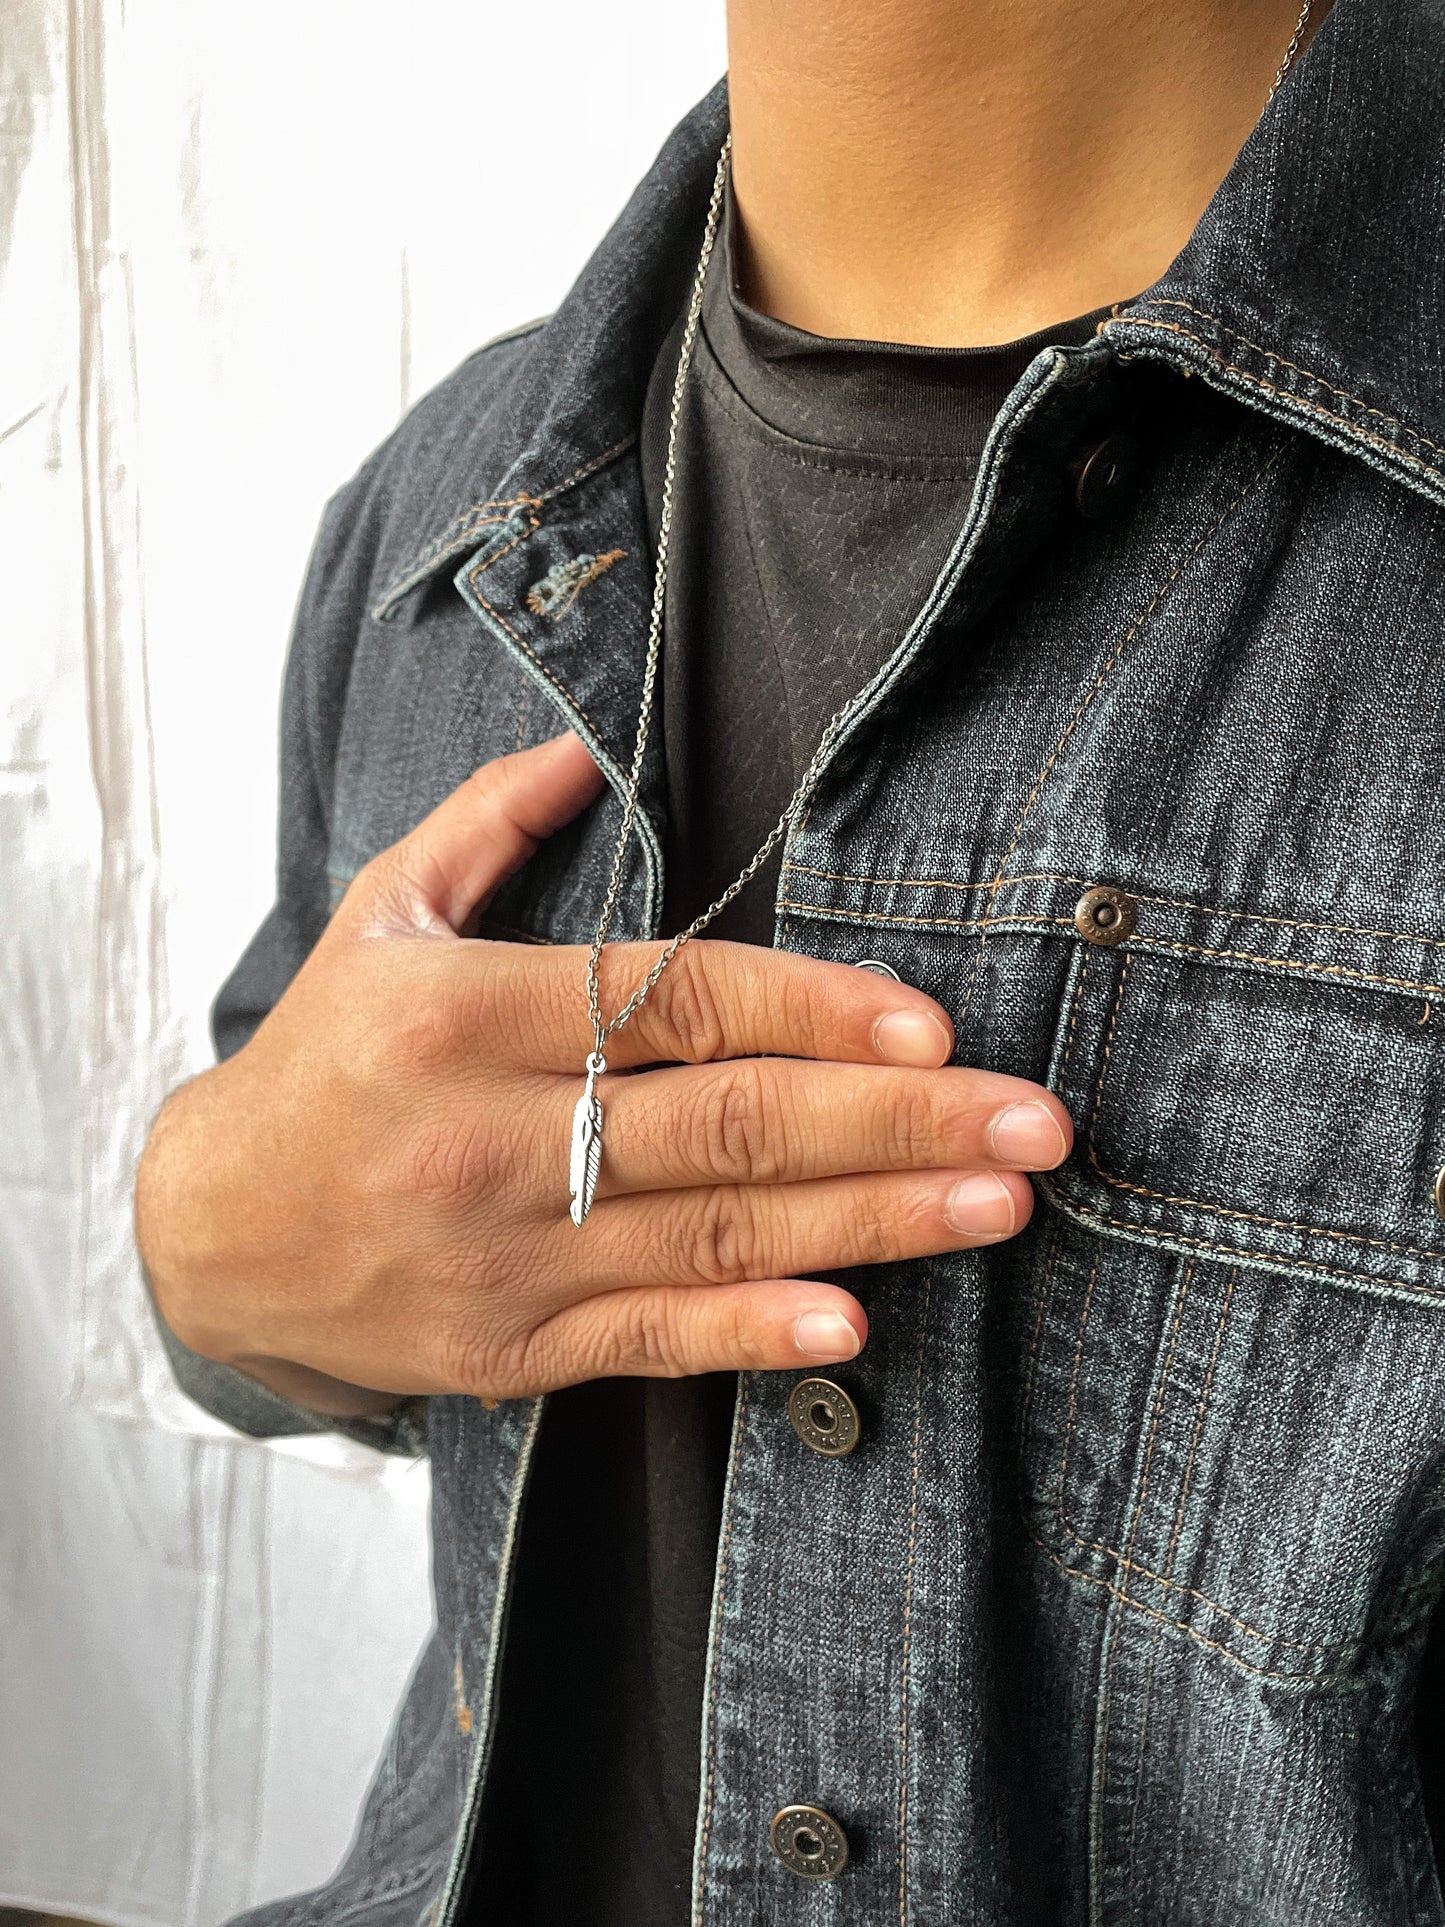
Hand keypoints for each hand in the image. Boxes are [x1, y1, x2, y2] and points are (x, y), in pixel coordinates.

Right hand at [135, 733, 1071, 1412]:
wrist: (207, 1234)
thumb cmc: (320, 1059)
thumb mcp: (375, 917)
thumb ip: (479, 825)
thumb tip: (575, 753)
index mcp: (466, 1011)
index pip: (674, 999)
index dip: (813, 1009)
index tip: (933, 1021)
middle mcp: (491, 1134)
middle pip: (729, 1124)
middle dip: (899, 1120)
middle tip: (1034, 1120)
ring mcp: (505, 1253)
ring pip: (717, 1235)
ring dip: (874, 1221)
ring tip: (999, 1205)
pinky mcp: (508, 1348)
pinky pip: (650, 1339)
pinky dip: (755, 1334)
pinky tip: (856, 1324)